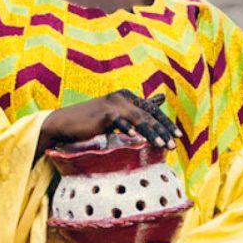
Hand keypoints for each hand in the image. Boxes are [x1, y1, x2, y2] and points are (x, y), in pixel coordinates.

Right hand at [38, 92, 174, 152]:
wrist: (64, 124)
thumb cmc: (90, 122)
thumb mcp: (116, 115)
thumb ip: (136, 109)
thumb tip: (161, 98)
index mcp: (127, 97)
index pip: (152, 110)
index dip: (165, 123)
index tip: (177, 136)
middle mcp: (122, 97)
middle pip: (148, 114)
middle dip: (163, 130)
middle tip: (174, 144)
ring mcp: (113, 104)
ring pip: (139, 119)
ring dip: (152, 133)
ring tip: (162, 145)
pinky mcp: (104, 114)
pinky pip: (121, 122)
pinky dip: (130, 130)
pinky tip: (139, 139)